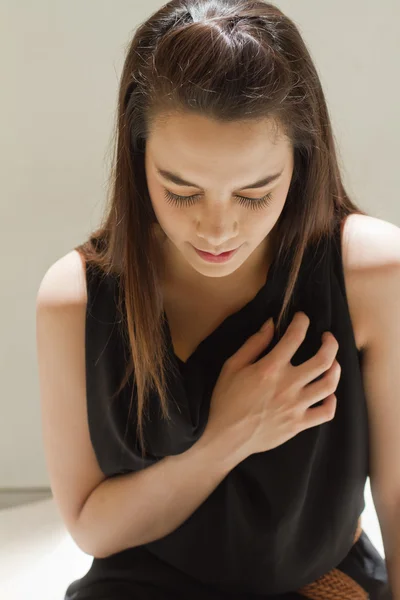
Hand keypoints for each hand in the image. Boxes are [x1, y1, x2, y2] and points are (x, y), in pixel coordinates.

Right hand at [204, 312, 339, 458]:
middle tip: (327, 338)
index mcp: (270, 368)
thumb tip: (271, 324)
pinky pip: (326, 413)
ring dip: (335, 369)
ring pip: (329, 385)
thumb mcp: (232, 366)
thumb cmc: (225, 399)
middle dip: (330, 343)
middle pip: (324, 359)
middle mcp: (288, 386)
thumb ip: (254, 344)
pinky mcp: (298, 424)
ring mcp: (296, 407)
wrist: (224, 436)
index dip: (302, 322)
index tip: (302, 318)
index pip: (295, 337)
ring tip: (332, 363)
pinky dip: (331, 401)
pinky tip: (327, 394)